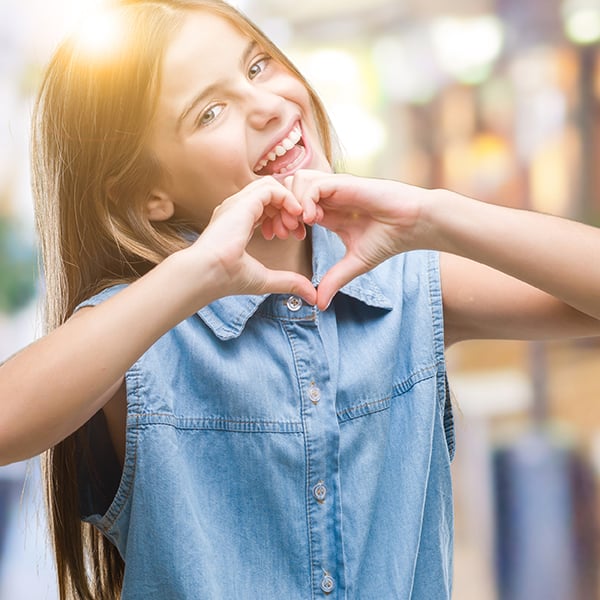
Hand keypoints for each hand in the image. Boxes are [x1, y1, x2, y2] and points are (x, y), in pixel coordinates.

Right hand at [189, 177, 316, 304]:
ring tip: (296, 225)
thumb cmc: (226, 279)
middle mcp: (235, 209)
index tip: (293, 236)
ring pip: (271, 187)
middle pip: (270, 195)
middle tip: (297, 231)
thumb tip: (313, 297)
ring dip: (289, 203)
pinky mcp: (243, 203)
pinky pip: (271, 188)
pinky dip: (287, 198)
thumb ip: (289, 282)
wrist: (206, 274)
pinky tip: (295, 215)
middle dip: (288, 210)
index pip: (264, 207)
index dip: (283, 217)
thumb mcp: (266, 279)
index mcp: (236, 223)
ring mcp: (237, 203)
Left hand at [285, 170, 431, 309]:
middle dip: (280, 209)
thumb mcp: (354, 264)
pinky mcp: (344, 183)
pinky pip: (313, 183)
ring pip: (296, 180)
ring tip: (300, 226)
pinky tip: (313, 220)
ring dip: (291, 202)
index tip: (284, 238)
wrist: (414, 225)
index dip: (282, 219)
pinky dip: (306, 199)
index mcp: (326, 212)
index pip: (291, 206)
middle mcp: (328, 197)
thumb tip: (319, 305)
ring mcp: (335, 188)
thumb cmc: (389, 240)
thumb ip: (334, 280)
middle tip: (286, 232)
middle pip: (288, 188)